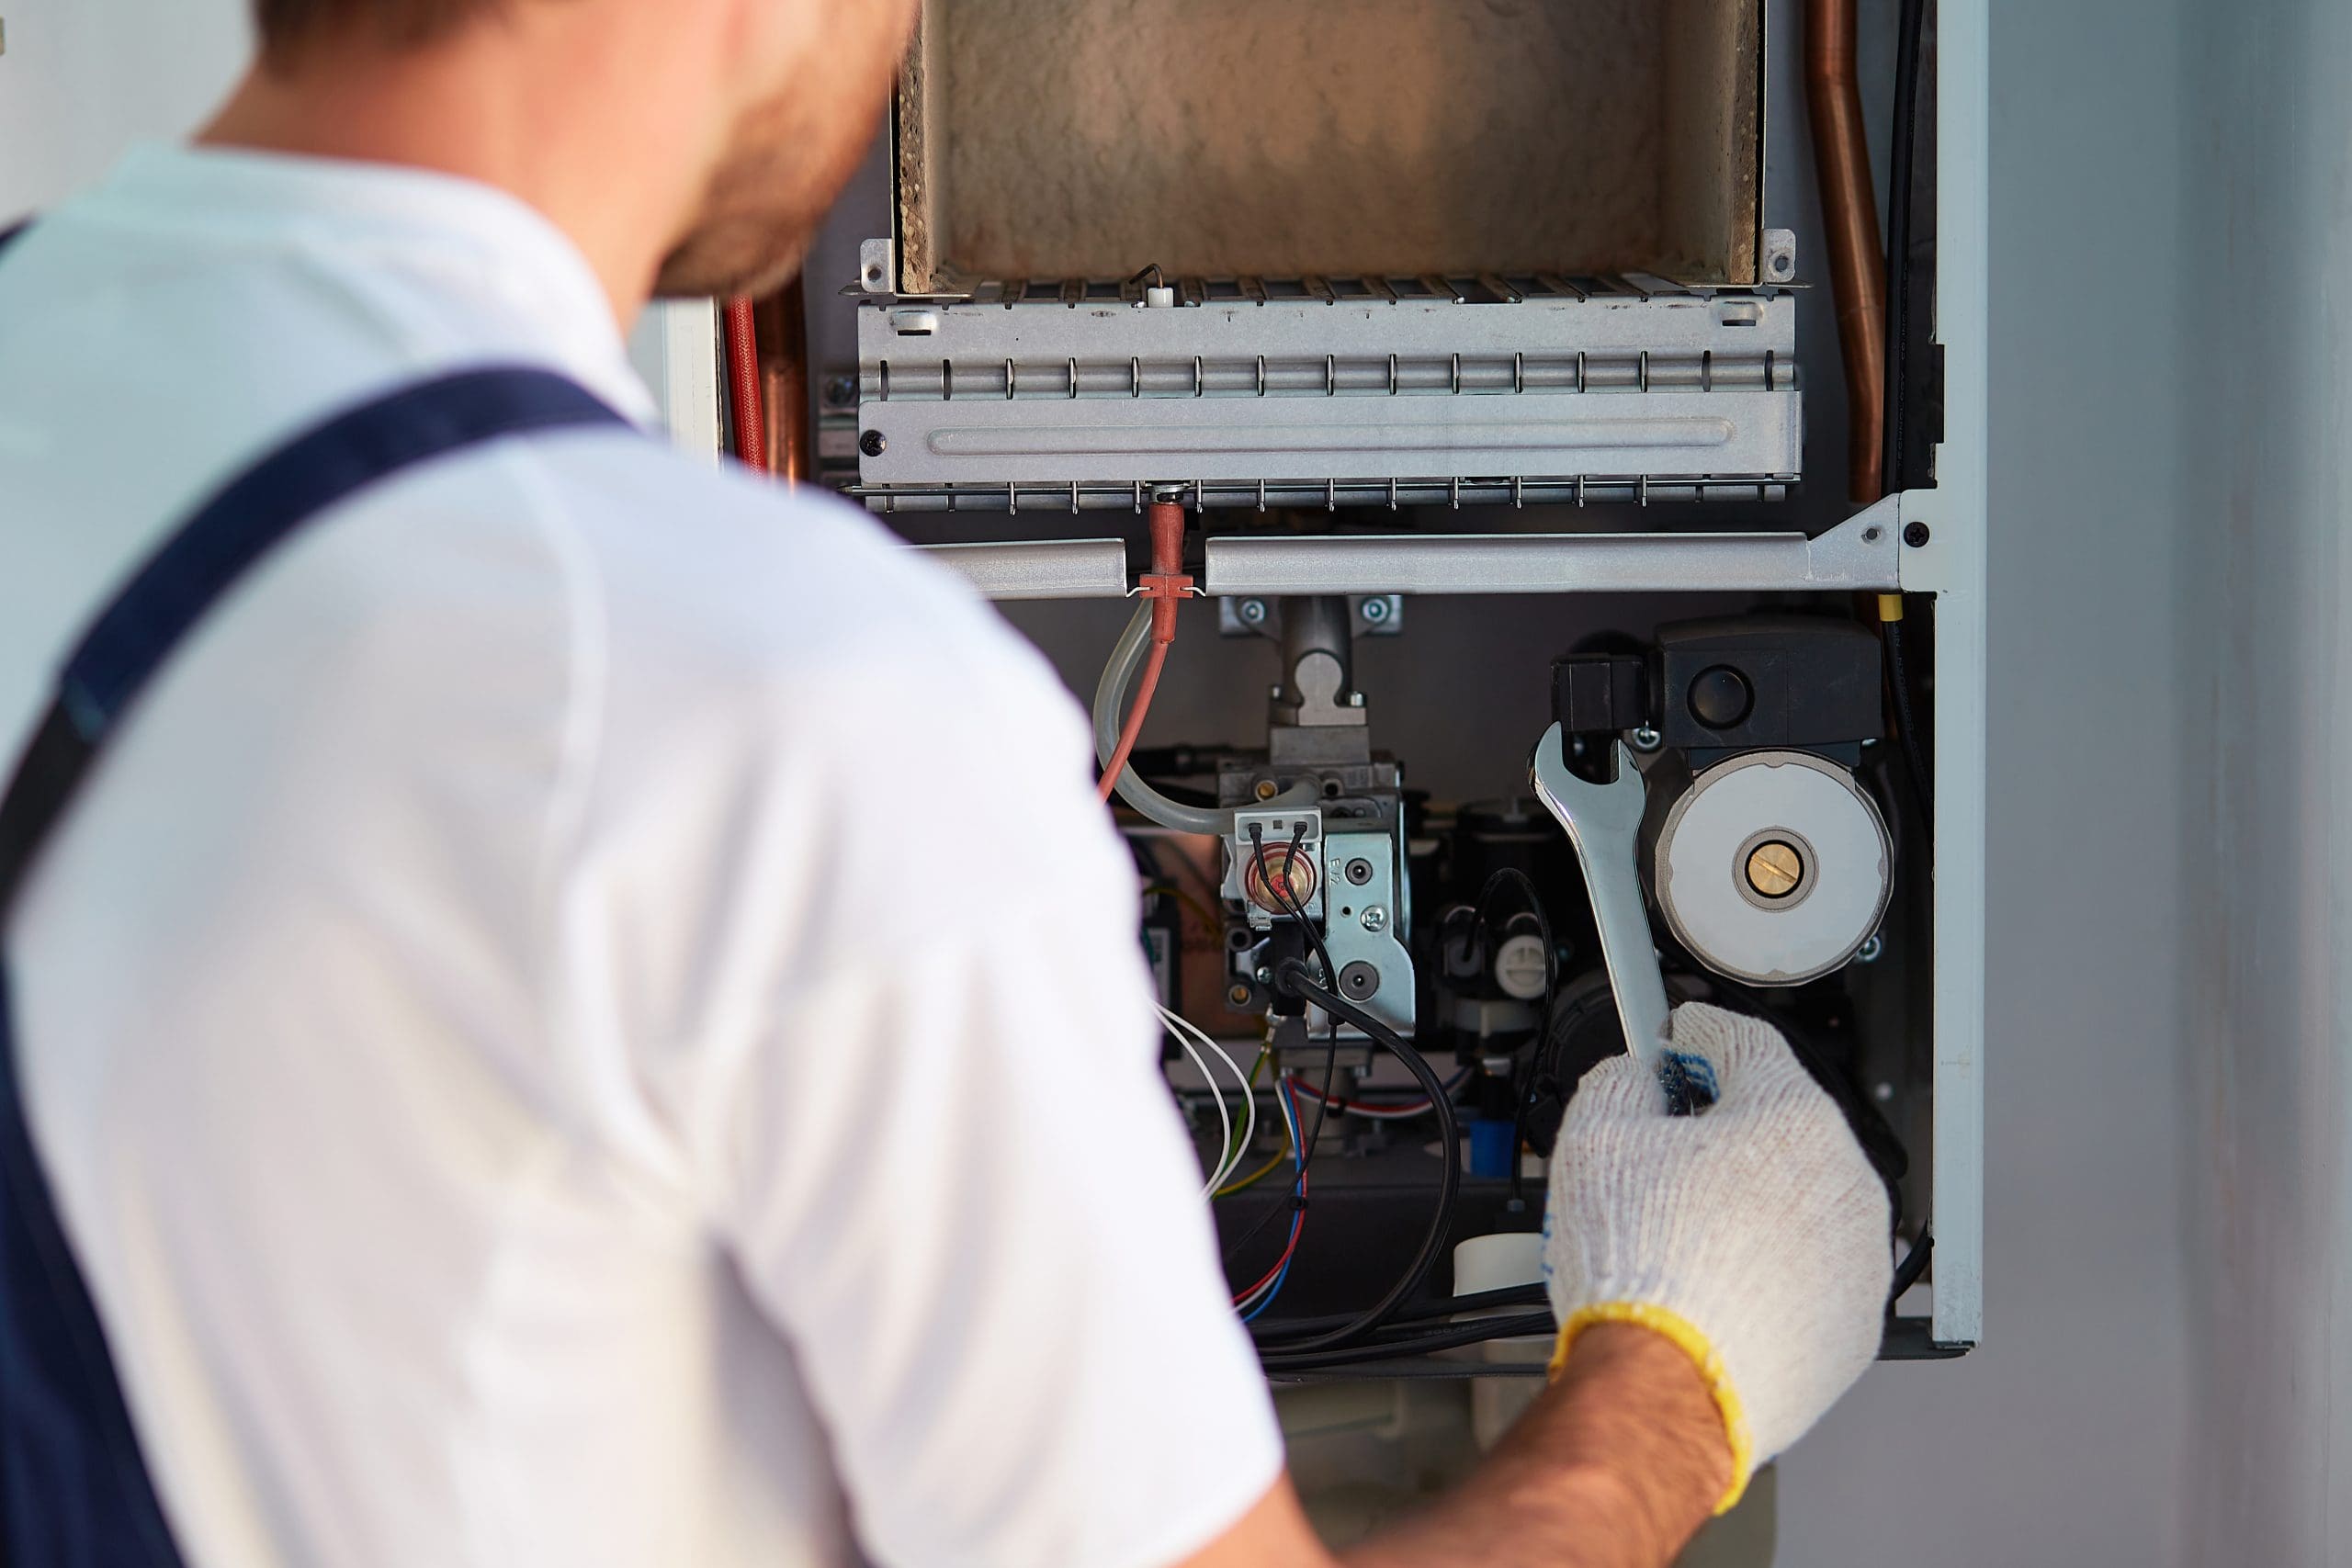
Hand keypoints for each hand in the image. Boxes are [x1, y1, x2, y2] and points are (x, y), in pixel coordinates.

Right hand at [1542, 1002, 1891, 1511]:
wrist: (1669, 1387)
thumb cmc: (1643, 1271)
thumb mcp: (1594, 1139)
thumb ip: (1620, 1083)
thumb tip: (1637, 1082)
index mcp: (1791, 1116)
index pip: (1744, 1042)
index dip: (1699, 1033)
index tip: (1682, 1037)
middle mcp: (1844, 1179)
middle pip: (1780, 1123)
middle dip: (1725, 1127)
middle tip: (1666, 1150)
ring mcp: (1860, 1256)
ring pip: (1801, 1201)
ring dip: (1753, 1200)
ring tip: (1686, 1236)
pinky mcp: (1856, 1322)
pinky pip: (1813, 1272)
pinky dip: (1775, 1269)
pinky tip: (1719, 1285)